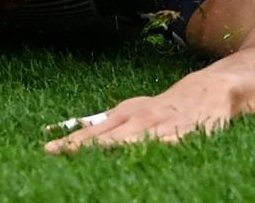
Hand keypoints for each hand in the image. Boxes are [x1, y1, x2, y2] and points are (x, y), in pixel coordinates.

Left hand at [43, 73, 237, 152]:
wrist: (206, 91)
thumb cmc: (158, 108)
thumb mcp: (127, 111)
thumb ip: (96, 125)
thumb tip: (58, 130)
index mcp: (123, 115)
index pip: (92, 132)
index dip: (71, 142)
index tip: (48, 150)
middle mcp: (139, 121)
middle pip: (107, 139)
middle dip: (85, 148)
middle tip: (61, 154)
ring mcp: (161, 128)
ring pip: (134, 143)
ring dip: (114, 151)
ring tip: (93, 163)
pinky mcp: (184, 136)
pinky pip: (167, 147)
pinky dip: (155, 152)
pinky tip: (143, 158)